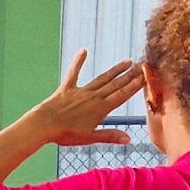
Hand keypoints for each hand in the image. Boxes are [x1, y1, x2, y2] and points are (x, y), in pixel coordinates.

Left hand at [24, 51, 140, 146]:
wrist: (43, 125)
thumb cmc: (66, 134)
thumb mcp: (90, 138)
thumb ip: (110, 136)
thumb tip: (128, 139)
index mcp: (101, 109)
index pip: (122, 95)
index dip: (135, 86)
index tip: (146, 76)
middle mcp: (93, 96)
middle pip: (116, 84)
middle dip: (130, 75)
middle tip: (142, 65)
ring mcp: (81, 91)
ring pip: (102, 78)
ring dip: (115, 70)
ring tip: (127, 61)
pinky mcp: (66, 88)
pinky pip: (74, 72)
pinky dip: (78, 61)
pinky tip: (84, 51)